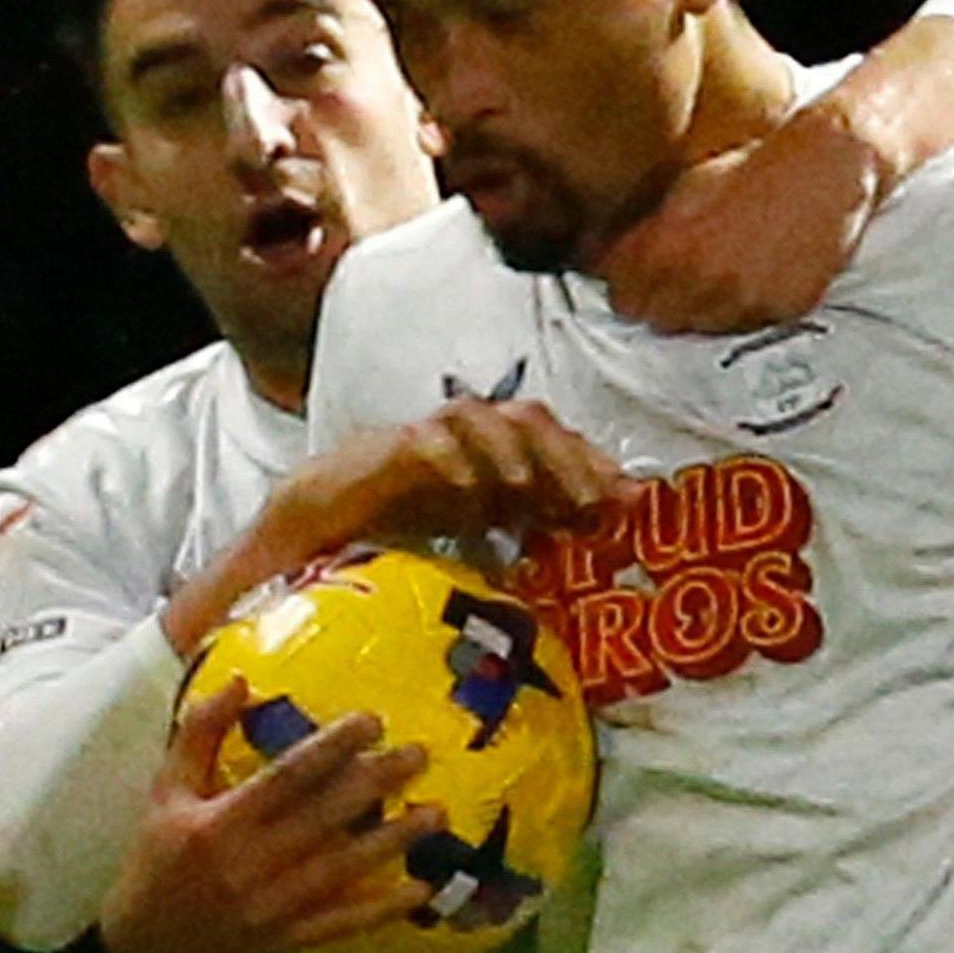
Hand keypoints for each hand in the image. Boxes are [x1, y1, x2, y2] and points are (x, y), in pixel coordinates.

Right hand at [97, 677, 440, 952]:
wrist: (146, 948)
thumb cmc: (158, 858)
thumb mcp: (166, 793)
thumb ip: (198, 735)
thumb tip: (238, 679)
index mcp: (220, 822)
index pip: (286, 778)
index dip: (331, 749)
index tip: (372, 720)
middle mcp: (251, 863)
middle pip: (325, 818)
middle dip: (376, 784)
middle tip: (420, 754)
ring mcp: (275, 905)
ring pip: (344, 868)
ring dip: (393, 841)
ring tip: (437, 813)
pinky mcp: (290, 937)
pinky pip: (344, 923)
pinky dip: (384, 909)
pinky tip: (423, 889)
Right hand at [266, 400, 626, 556]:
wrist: (322, 528)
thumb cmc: (409, 530)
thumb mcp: (490, 535)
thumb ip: (544, 525)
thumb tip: (612, 523)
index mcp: (499, 456)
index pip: (558, 443)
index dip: (595, 465)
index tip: (631, 501)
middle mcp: (470, 439)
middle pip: (527, 420)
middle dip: (564, 455)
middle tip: (591, 500)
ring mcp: (429, 439)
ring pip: (478, 418)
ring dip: (509, 449)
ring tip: (527, 488)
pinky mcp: (386, 451)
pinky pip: (422, 441)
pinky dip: (448, 459)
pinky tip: (465, 488)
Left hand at [601, 97, 895, 334]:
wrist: (826, 167)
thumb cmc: (754, 167)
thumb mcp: (685, 188)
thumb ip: (645, 232)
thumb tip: (601, 258)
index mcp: (670, 248)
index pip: (623, 300)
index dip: (628, 287)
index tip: (638, 278)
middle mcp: (705, 281)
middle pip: (660, 320)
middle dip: (664, 301)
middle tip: (685, 274)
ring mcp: (747, 300)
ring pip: (705, 328)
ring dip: (706, 308)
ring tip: (726, 271)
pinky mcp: (784, 309)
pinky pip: (750, 325)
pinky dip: (749, 308)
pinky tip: (759, 274)